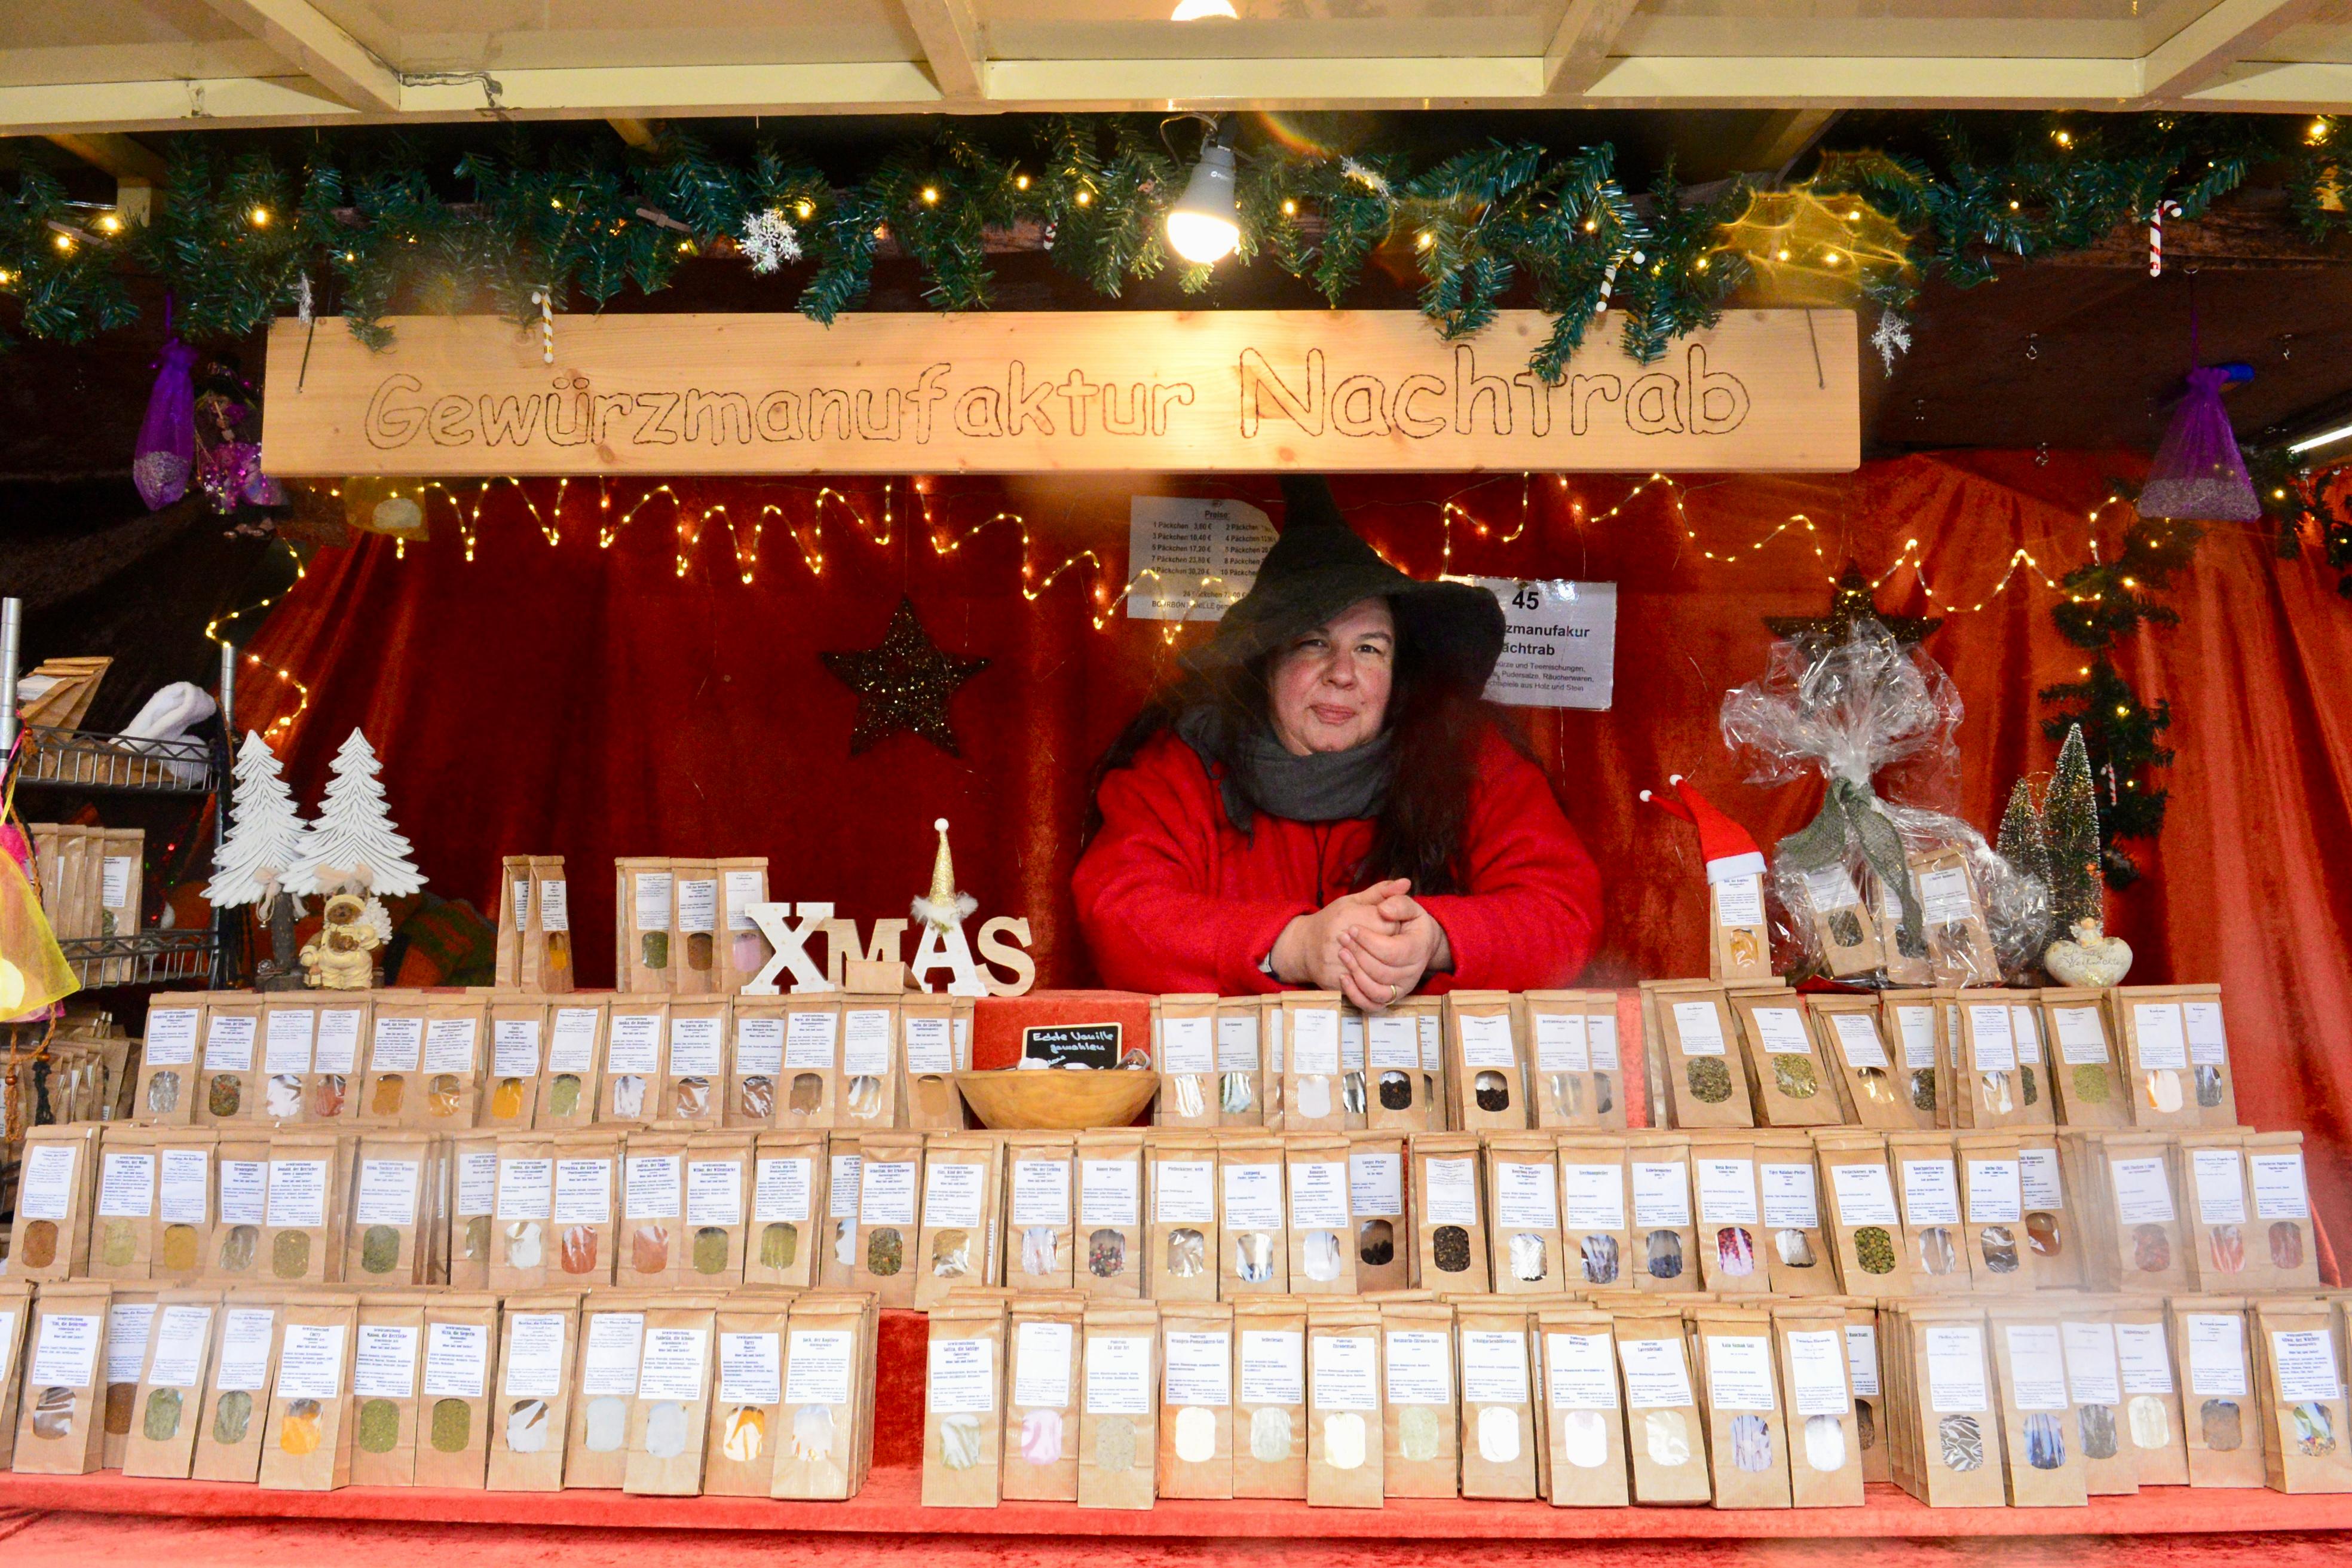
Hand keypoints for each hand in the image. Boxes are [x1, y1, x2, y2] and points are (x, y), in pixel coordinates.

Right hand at [1268, 879, 1411, 991]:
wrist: (1303, 946)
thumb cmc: (1332, 920)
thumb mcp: (1354, 901)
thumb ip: (1381, 892)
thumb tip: (1406, 882)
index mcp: (1348, 916)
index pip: (1388, 925)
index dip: (1396, 927)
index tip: (1394, 926)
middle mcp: (1340, 939)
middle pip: (1385, 949)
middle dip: (1392, 947)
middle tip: (1391, 944)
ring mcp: (1336, 962)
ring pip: (1376, 972)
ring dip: (1385, 967)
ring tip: (1385, 959)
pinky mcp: (1334, 981)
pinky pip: (1363, 987)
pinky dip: (1372, 983)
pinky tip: (1374, 974)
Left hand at [1337, 892, 1453, 1010]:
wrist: (1418, 944)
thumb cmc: (1409, 923)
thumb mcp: (1409, 907)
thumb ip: (1398, 902)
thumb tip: (1384, 909)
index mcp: (1418, 949)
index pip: (1392, 951)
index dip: (1369, 941)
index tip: (1353, 928)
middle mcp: (1413, 973)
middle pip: (1382, 971)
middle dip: (1359, 954)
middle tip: (1342, 938)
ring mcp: (1402, 988)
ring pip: (1377, 990)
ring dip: (1356, 973)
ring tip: (1342, 954)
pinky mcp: (1390, 998)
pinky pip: (1372, 1005)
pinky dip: (1356, 995)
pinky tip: (1344, 978)